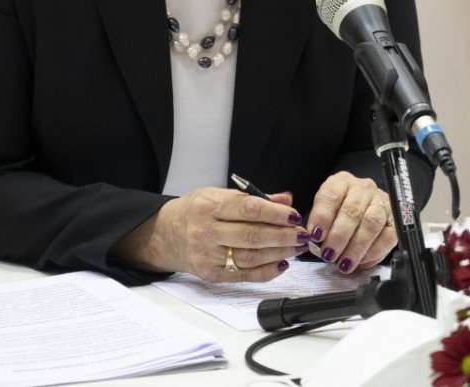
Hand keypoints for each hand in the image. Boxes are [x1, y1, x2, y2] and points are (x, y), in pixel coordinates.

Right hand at [111, 187, 305, 281]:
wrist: (167, 234)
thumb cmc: (196, 210)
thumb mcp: (219, 193)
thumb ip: (253, 197)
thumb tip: (285, 200)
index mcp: (208, 205)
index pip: (248, 209)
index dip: (275, 213)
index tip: (294, 215)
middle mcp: (206, 230)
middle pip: (252, 235)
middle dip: (282, 235)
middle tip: (302, 234)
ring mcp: (207, 254)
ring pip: (251, 256)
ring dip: (279, 253)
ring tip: (296, 247)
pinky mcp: (211, 274)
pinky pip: (244, 275)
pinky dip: (266, 271)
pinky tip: (281, 263)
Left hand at [304, 172, 395, 273]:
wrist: (367, 208)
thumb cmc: (341, 211)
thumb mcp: (327, 210)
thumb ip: (319, 224)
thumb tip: (314, 242)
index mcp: (342, 182)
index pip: (331, 195)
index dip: (323, 216)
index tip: (315, 235)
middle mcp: (363, 188)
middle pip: (352, 210)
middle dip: (339, 236)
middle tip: (329, 254)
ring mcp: (381, 202)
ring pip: (371, 223)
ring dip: (356, 247)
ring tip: (344, 263)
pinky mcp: (395, 219)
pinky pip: (387, 237)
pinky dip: (373, 252)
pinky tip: (361, 261)